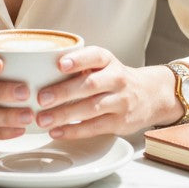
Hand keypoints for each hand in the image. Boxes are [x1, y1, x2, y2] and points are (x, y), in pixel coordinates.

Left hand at [31, 46, 187, 139]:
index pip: (95, 56)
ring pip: (91, 108)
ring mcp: (120, 102)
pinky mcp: (120, 122)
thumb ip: (79, 65)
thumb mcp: (102, 64)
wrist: (150, 95)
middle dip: (64, 92)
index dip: (78, 60)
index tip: (60, 64)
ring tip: (42, 119)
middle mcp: (117, 79)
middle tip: (41, 97)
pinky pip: (94, 127)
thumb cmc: (114, 78)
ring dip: (64, 115)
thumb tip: (38, 68)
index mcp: (108, 61)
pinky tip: (56, 131)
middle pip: (90, 85)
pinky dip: (74, 131)